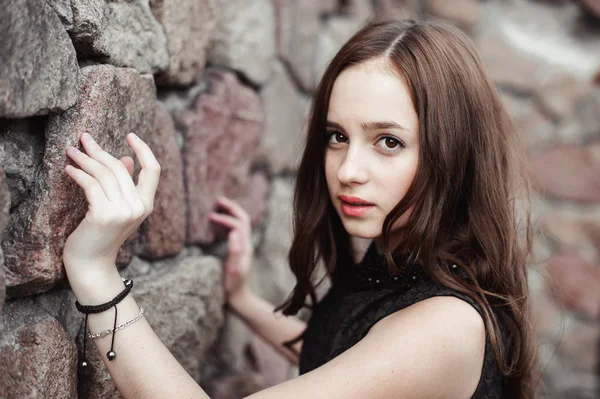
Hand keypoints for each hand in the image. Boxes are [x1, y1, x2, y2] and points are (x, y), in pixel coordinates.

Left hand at [62, 132, 160, 281]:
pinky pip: (90, 184)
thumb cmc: (102, 235)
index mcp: (147, 205)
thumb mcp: (118, 209)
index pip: (153, 170)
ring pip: (104, 174)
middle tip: (84, 138)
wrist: (91, 264)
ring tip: (71, 151)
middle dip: (100, 150)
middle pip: (121, 167)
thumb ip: (125, 184)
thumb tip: (126, 159)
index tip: (130, 135)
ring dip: (85, 159)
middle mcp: (139, 207)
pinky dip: (78, 173)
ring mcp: (123, 212)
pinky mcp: (104, 215)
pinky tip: (69, 169)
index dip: (144, 150)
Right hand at [209, 197, 252, 301]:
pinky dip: (228, 222)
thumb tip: (233, 233)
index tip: (211, 216)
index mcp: (245, 247)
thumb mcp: (233, 270)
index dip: (226, 218)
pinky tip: (219, 223)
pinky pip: (236, 230)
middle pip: (243, 219)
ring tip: (219, 205)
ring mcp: (243, 247)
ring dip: (231, 213)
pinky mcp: (238, 250)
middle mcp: (246, 244)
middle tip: (219, 199)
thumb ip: (235, 252)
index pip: (238, 225)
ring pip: (241, 224)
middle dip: (232, 208)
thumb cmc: (234, 285)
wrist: (239, 297)